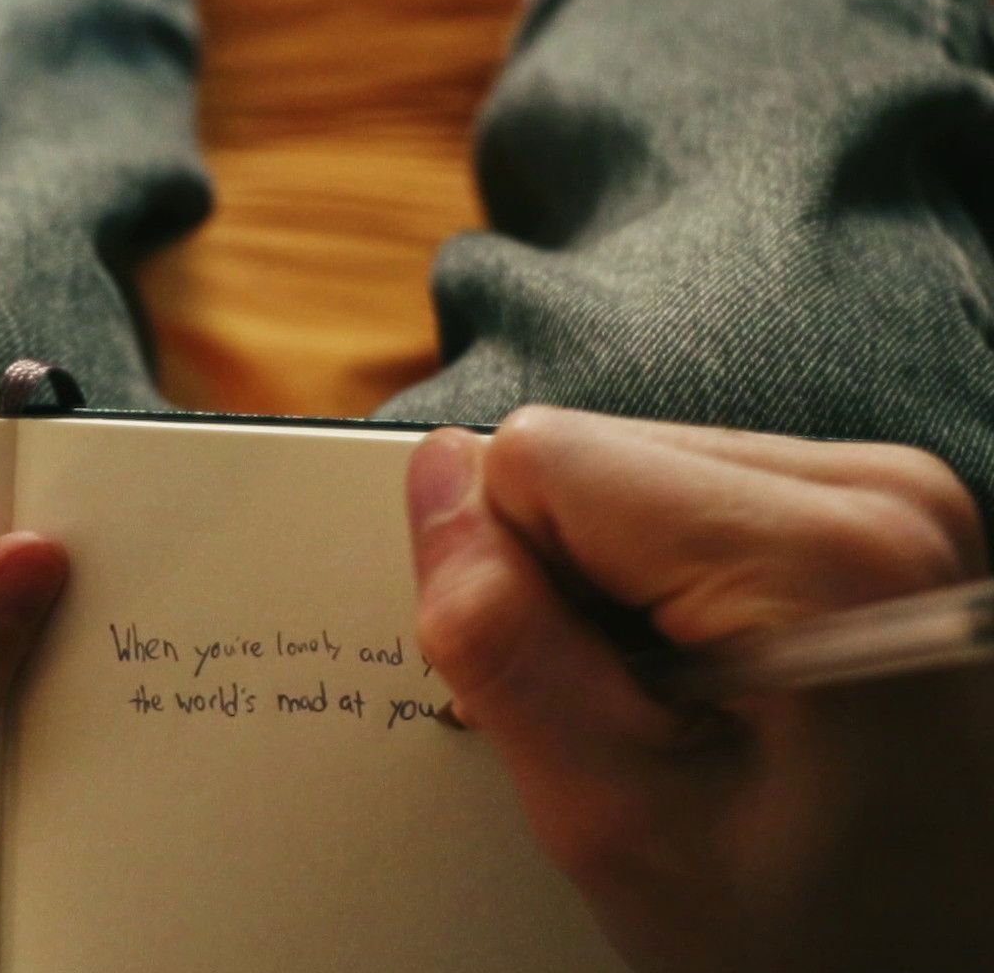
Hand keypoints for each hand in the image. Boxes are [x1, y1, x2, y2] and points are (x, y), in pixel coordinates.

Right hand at [405, 406, 993, 972]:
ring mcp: (892, 496)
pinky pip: (695, 501)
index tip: (581, 697)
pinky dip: (677, 591)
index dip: (511, 582)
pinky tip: (731, 688)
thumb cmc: (816, 933)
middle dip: (572, 587)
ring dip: (625, 593)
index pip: (538, 458)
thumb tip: (434, 481)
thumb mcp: (614, 818)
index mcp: (821, 553)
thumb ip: (505, 640)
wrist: (945, 963)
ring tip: (700, 715)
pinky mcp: (880, 515)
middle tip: (646, 725)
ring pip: (633, 472)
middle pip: (592, 455)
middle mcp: (876, 488)